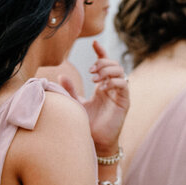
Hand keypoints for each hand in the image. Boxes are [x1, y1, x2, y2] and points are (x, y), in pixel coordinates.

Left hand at [61, 41, 128, 155]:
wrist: (96, 142)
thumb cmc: (87, 124)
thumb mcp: (76, 103)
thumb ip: (70, 90)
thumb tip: (61, 75)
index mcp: (103, 85)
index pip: (105, 63)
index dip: (101, 52)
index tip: (93, 43)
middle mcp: (113, 87)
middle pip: (113, 64)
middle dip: (102, 63)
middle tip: (90, 71)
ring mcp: (120, 94)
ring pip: (120, 71)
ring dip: (107, 70)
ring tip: (94, 79)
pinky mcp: (125, 101)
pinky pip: (123, 84)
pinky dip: (113, 82)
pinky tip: (102, 87)